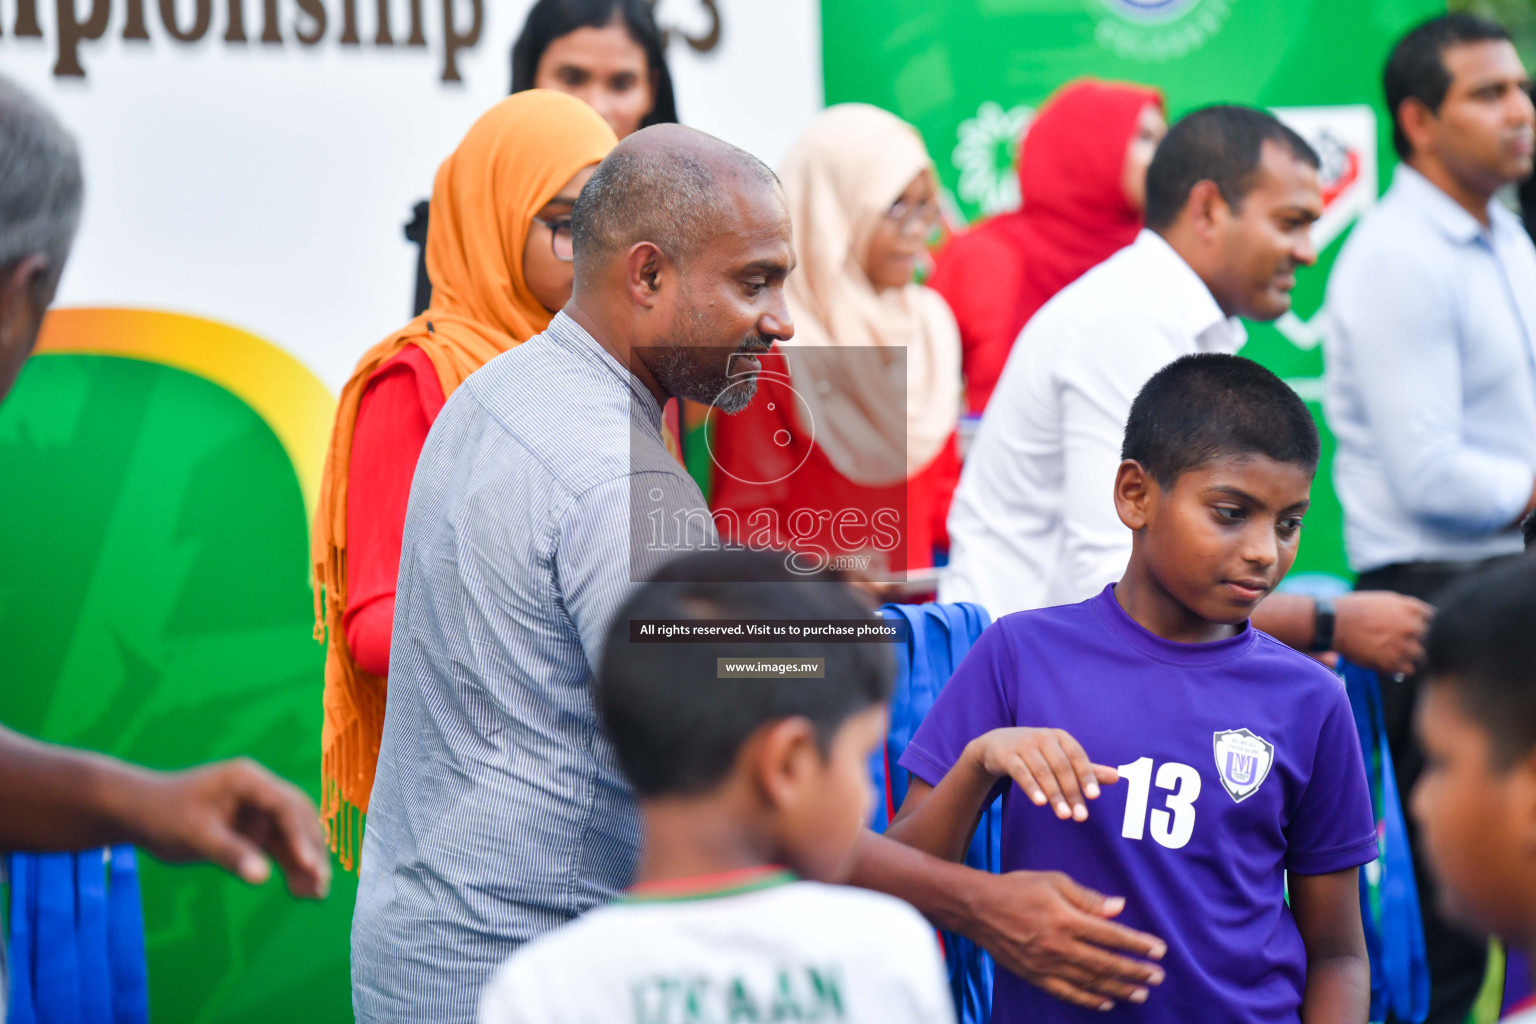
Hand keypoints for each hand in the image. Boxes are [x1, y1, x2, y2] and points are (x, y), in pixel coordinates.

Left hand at [125, 758, 329, 898]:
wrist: (140, 813)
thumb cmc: (164, 816)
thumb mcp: (195, 836)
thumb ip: (230, 854)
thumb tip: (262, 878)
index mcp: (248, 780)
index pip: (285, 806)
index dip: (301, 835)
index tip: (310, 865)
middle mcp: (261, 791)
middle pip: (298, 819)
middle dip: (312, 851)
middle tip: (321, 884)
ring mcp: (260, 810)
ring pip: (294, 836)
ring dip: (306, 862)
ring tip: (317, 895)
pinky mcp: (255, 828)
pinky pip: (281, 847)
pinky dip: (292, 867)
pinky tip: (301, 890)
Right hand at [965, 869, 1166, 1011]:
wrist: (978, 909)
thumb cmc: (1017, 888)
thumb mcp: (1054, 881)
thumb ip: (1088, 898)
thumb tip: (1119, 908)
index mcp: (1067, 919)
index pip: (1112, 936)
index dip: (1138, 944)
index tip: (1159, 950)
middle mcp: (1060, 946)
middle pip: (1106, 963)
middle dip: (1135, 971)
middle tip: (1158, 976)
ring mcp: (1047, 965)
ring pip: (1091, 982)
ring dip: (1119, 989)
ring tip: (1141, 993)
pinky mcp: (1036, 976)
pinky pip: (1067, 993)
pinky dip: (1089, 1000)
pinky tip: (1106, 1002)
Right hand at [969, 727, 1118, 821]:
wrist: (997, 744)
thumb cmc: (1036, 753)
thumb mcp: (1061, 757)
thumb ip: (1087, 769)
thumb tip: (1117, 777)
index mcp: (1060, 737)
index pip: (1078, 756)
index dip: (1087, 776)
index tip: (1094, 797)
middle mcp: (1043, 738)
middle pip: (1061, 767)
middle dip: (1072, 793)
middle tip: (1080, 817)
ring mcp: (1024, 745)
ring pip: (1042, 772)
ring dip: (1055, 795)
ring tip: (1064, 815)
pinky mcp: (1007, 755)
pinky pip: (1021, 773)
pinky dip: (1031, 787)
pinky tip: (1040, 803)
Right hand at [1332, 591, 1433, 676]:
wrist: (1334, 623)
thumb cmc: (1356, 609)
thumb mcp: (1386, 599)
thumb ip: (1407, 608)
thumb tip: (1422, 618)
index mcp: (1412, 609)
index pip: (1432, 620)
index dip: (1420, 624)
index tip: (1408, 626)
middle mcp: (1412, 627)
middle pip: (1429, 639)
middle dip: (1415, 640)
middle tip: (1397, 641)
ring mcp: (1404, 646)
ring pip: (1420, 656)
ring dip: (1408, 655)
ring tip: (1391, 652)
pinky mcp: (1393, 663)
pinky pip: (1408, 670)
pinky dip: (1399, 668)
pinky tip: (1387, 660)